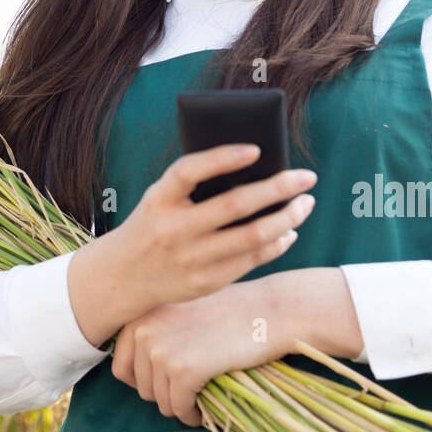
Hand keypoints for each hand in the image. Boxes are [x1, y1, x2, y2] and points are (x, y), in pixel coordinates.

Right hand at [107, 143, 316, 313]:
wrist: (123, 275)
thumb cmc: (153, 223)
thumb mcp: (160, 198)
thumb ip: (194, 184)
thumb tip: (254, 166)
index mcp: (159, 199)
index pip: (189, 171)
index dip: (222, 158)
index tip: (257, 149)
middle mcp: (174, 230)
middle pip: (235, 206)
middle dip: (278, 188)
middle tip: (307, 176)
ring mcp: (190, 259)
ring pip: (252, 236)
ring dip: (287, 217)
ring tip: (306, 203)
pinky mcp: (206, 283)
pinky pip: (251, 261)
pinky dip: (276, 243)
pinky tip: (289, 230)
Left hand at [110, 278, 291, 427]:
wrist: (267, 311)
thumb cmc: (229, 313)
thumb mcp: (179, 312)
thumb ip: (153, 332)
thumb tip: (132, 373)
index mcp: (140, 314)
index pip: (120, 366)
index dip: (144, 380)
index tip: (166, 381)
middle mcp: (144, 330)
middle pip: (140, 387)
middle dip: (163, 394)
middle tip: (189, 389)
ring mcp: (161, 350)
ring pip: (159, 401)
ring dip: (179, 405)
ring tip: (199, 397)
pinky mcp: (183, 370)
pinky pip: (178, 408)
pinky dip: (190, 414)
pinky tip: (203, 409)